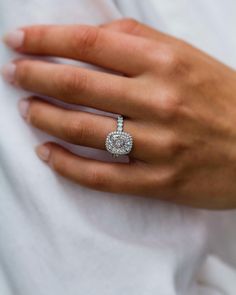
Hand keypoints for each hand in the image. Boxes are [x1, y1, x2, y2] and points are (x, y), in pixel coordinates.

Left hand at [2, 19, 235, 208]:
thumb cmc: (224, 99)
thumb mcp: (188, 58)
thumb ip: (141, 42)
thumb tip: (92, 36)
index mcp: (166, 63)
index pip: (91, 44)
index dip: (47, 40)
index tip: (18, 40)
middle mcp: (159, 101)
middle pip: (79, 86)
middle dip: (36, 76)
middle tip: (14, 74)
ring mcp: (158, 145)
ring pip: (85, 131)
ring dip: (46, 118)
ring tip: (27, 111)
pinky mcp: (159, 180)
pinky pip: (101, 175)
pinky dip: (67, 165)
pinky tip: (48, 153)